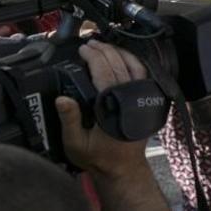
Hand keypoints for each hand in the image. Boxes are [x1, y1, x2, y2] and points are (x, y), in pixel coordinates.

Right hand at [54, 40, 149, 175]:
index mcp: (114, 107)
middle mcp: (132, 99)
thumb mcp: (75, 143)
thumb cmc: (99, 157)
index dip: (95, 57)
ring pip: (136, 66)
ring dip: (121, 52)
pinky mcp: (148, 100)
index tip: (84, 48)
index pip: (106, 72)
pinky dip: (135, 61)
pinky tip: (124, 56)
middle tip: (91, 43)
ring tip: (105, 45)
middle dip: (105, 50)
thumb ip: (69, 120)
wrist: (122, 168)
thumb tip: (62, 99)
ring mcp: (143, 99)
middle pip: (120, 65)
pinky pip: (145, 74)